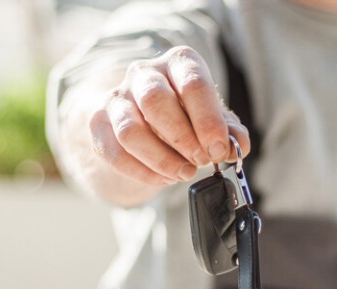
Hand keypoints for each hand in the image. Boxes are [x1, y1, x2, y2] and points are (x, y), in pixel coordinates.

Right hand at [88, 46, 250, 185]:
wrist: (144, 117)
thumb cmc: (185, 114)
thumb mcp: (212, 118)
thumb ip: (228, 131)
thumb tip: (238, 144)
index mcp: (178, 62)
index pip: (192, 83)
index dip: (207, 120)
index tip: (218, 149)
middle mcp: (144, 73)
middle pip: (155, 101)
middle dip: (182, 138)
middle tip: (201, 161)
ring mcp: (117, 97)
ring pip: (130, 130)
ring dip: (161, 159)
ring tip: (184, 173)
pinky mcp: (98, 123)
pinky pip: (115, 152)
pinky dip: (143, 172)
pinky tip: (164, 178)